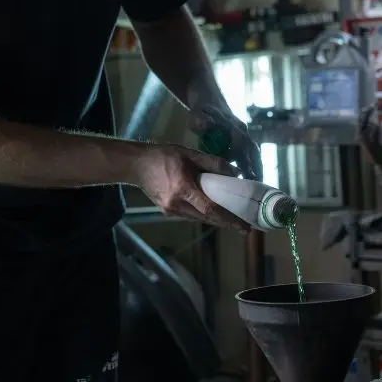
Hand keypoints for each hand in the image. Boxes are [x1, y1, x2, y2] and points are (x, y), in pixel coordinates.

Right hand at [135, 144, 249, 230]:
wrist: (136, 164)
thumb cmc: (163, 156)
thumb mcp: (190, 154)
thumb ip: (213, 163)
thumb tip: (234, 173)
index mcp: (183, 189)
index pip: (210, 209)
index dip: (229, 219)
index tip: (243, 226)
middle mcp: (177, 204)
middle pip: (207, 218)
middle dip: (226, 223)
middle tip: (244, 227)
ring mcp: (170, 210)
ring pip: (199, 218)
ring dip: (216, 220)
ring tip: (232, 220)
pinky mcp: (167, 211)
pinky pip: (190, 216)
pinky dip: (203, 214)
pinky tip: (212, 212)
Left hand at [190, 103, 262, 180]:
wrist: (209, 99)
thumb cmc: (202, 109)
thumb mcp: (197, 114)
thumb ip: (200, 120)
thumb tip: (207, 124)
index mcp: (233, 126)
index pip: (240, 145)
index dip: (243, 161)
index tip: (244, 175)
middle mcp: (242, 131)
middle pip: (253, 152)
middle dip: (256, 169)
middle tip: (257, 187)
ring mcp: (244, 134)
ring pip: (255, 153)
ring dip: (258, 168)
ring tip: (258, 187)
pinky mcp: (243, 139)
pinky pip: (251, 153)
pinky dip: (254, 165)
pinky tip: (252, 179)